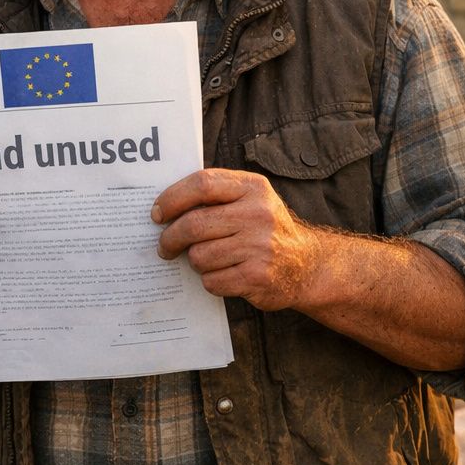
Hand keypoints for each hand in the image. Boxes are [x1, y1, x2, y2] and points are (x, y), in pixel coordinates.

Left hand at [151, 168, 319, 311]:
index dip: (172, 198)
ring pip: (199, 256)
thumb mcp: (251, 199)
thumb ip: (217, 194)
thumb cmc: (266, 229)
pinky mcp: (258, 277)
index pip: (202, 184)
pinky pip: (212, 280)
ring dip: (195, 261)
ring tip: (207, 259)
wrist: (307, 265)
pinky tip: (223, 274)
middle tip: (164, 246)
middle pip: (194, 224)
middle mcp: (259, 215)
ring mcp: (260, 247)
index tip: (157, 213)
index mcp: (253, 188)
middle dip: (171, 238)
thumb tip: (165, 206)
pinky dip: (210, 280)